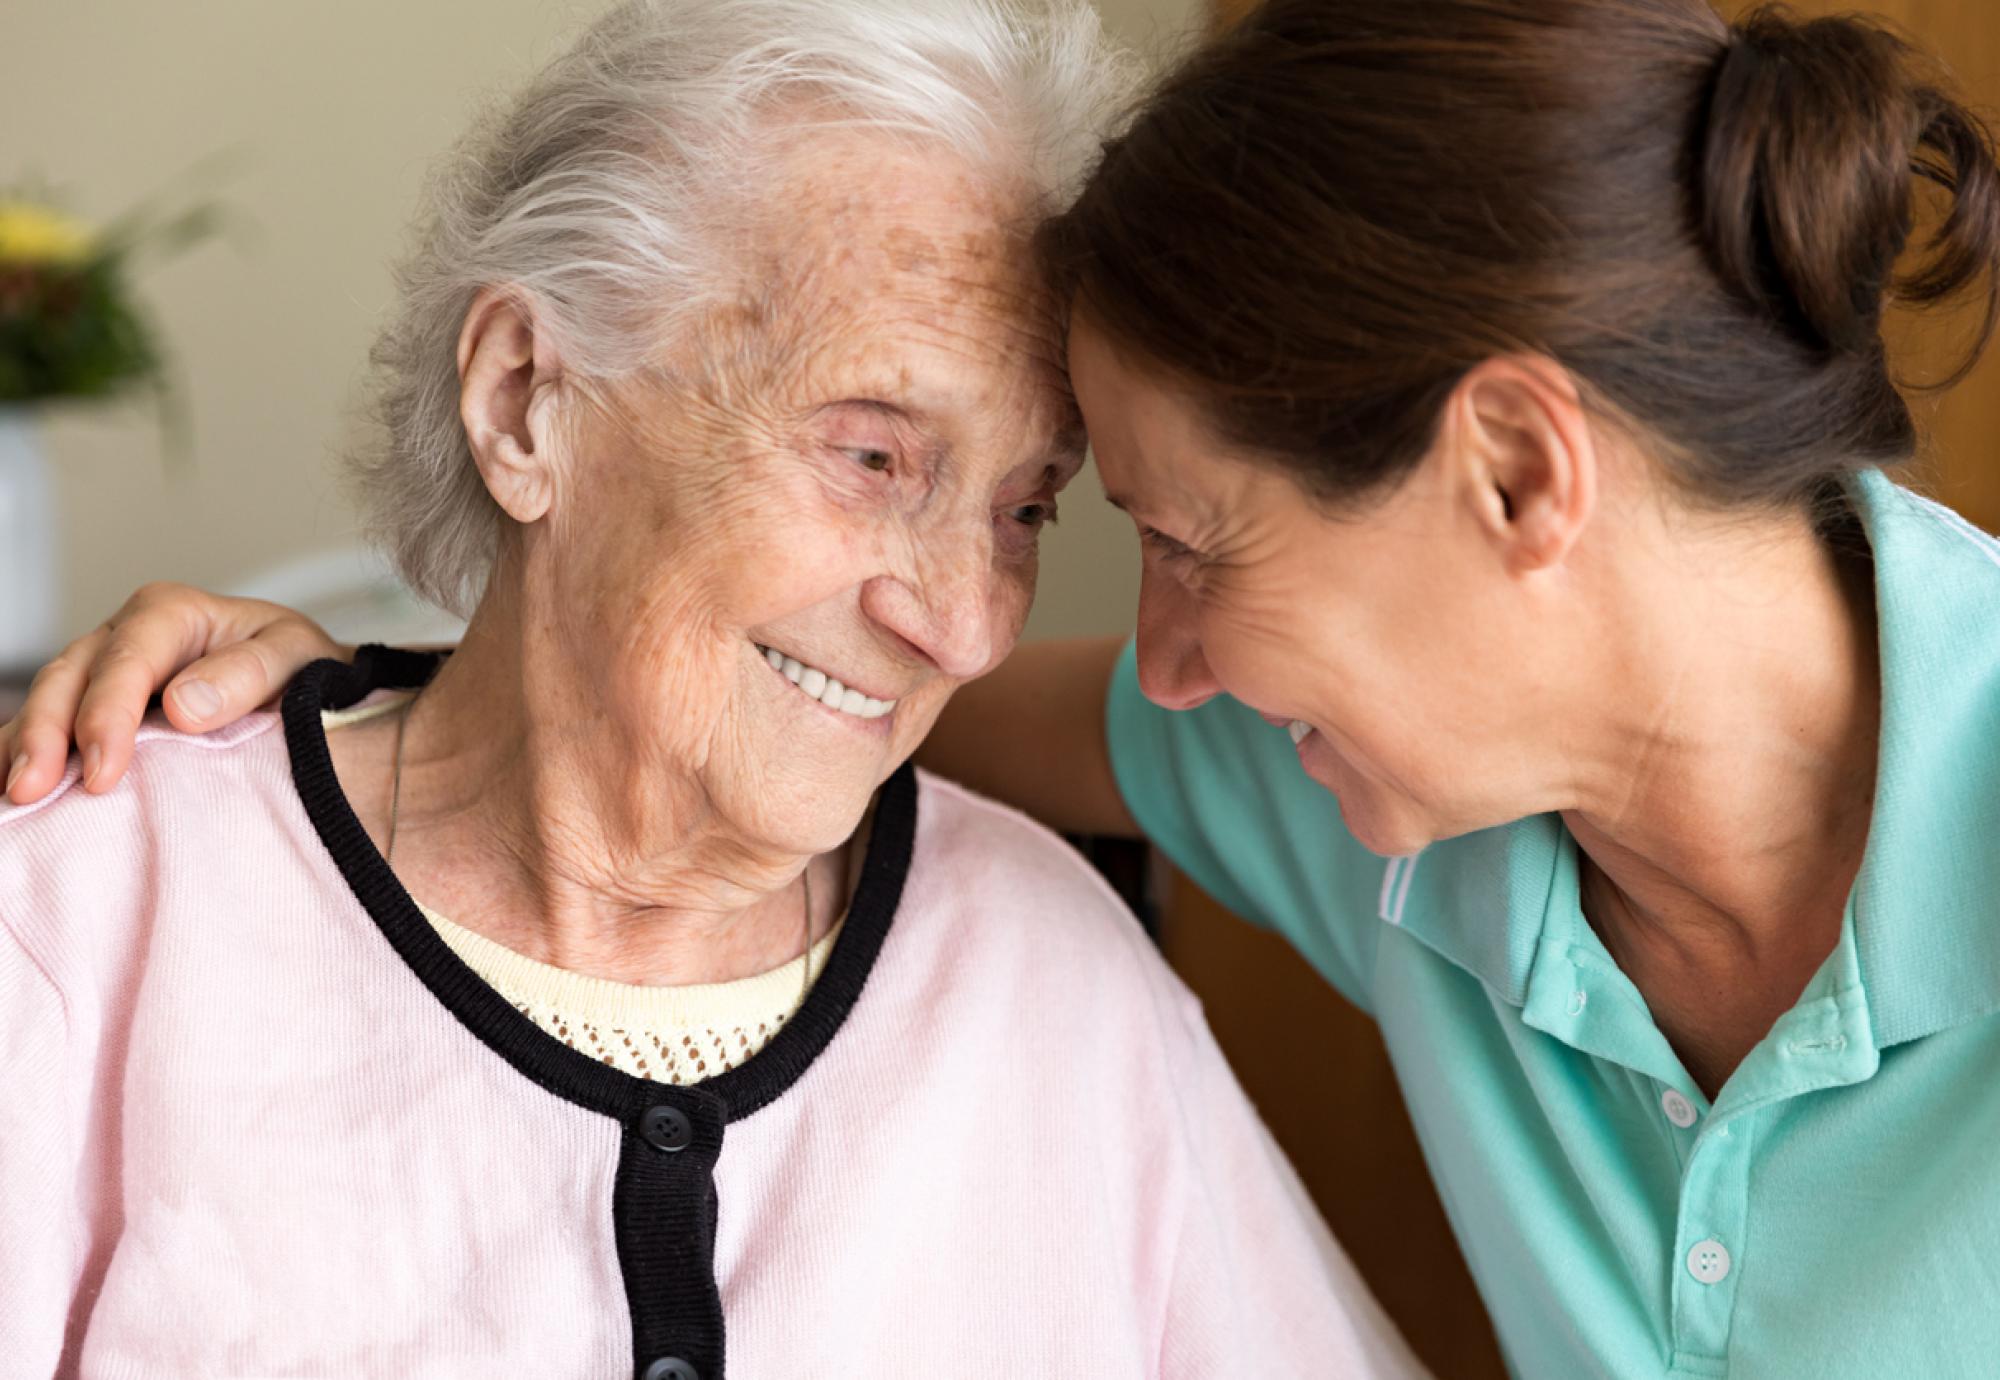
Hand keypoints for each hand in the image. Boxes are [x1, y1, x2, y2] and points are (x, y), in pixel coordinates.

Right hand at [1, 583, 345, 804]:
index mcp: (172, 614)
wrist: (305, 684)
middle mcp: (125, 636)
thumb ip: (247, 675)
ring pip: (46, 701)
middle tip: (35, 790)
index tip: (104, 770)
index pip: (128, 660)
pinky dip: (19, 753)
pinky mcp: (92, 707)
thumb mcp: (296, 658)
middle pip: (69, 677)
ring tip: (13, 797)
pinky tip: (8, 791)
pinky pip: (45, 726)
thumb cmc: (301, 669)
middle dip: (46, 734)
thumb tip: (183, 705)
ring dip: (22, 748)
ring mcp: (101, 671)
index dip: (107, 714)